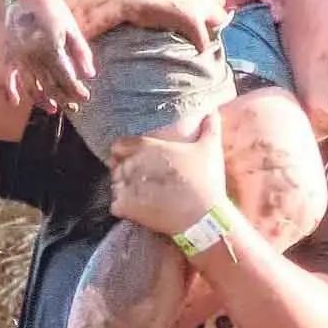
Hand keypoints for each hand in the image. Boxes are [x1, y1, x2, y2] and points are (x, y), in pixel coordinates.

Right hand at [3, 0, 95, 110]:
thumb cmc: (53, 9)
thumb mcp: (72, 28)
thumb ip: (81, 52)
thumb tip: (89, 75)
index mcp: (51, 47)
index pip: (66, 77)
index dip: (76, 90)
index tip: (85, 98)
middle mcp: (34, 55)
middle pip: (49, 85)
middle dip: (63, 98)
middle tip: (73, 108)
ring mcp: (19, 56)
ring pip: (31, 85)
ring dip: (42, 100)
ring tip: (53, 109)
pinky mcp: (9, 53)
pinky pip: (7, 75)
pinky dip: (10, 90)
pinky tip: (15, 103)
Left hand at [109, 111, 227, 237]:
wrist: (204, 217)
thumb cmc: (206, 180)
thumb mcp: (210, 148)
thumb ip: (210, 126)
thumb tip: (213, 110)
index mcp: (147, 147)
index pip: (119, 145)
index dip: (125, 152)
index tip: (137, 159)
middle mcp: (132, 164)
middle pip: (116, 165)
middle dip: (126, 171)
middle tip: (142, 179)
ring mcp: (126, 186)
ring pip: (114, 185)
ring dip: (124, 189)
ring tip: (142, 195)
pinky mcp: (125, 207)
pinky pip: (115, 205)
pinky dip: (124, 207)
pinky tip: (139, 208)